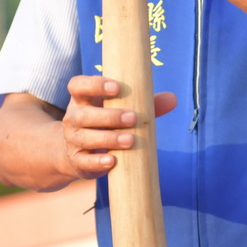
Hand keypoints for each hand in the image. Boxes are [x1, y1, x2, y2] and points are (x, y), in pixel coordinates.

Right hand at [58, 76, 177, 179]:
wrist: (77, 153)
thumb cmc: (105, 124)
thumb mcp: (119, 109)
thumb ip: (145, 103)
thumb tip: (173, 99)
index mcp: (83, 99)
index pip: (78, 86)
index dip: (94, 85)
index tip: (116, 87)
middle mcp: (73, 118)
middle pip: (83, 114)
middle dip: (109, 116)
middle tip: (132, 118)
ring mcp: (73, 140)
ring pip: (85, 137)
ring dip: (108, 138)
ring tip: (130, 140)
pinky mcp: (77, 161)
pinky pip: (84, 161)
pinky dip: (97, 162)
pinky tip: (112, 161)